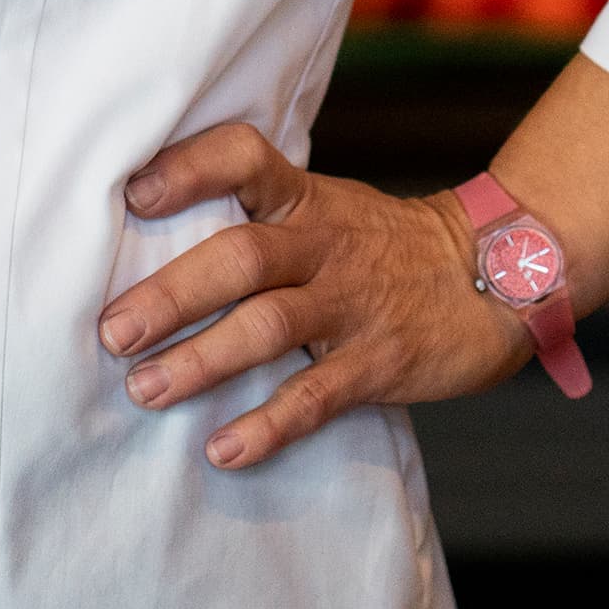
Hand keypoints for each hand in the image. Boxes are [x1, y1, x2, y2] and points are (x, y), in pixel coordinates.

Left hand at [96, 122, 533, 470]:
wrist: (496, 272)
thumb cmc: (381, 244)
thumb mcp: (325, 207)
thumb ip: (257, 215)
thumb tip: (146, 229)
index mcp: (303, 200)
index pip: (244, 159)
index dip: (189, 169)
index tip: (133, 191)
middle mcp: (323, 245)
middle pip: (241, 257)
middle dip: (171, 294)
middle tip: (112, 331)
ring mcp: (351, 303)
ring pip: (269, 326)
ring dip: (201, 362)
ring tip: (146, 391)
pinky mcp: (378, 362)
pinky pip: (316, 396)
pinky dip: (268, 425)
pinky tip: (224, 449)